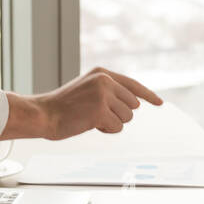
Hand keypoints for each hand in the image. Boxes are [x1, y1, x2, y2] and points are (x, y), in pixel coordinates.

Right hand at [4, 67, 162, 141]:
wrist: (43, 113)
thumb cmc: (63, 106)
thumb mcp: (87, 88)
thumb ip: (109, 91)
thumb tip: (135, 103)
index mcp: (102, 73)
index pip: (132, 84)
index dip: (148, 95)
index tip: (159, 102)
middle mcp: (105, 80)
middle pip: (132, 105)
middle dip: (119, 114)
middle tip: (97, 114)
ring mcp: (104, 95)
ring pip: (127, 117)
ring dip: (112, 123)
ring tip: (91, 118)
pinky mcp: (101, 111)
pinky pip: (117, 128)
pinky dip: (106, 130)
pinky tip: (89, 125)